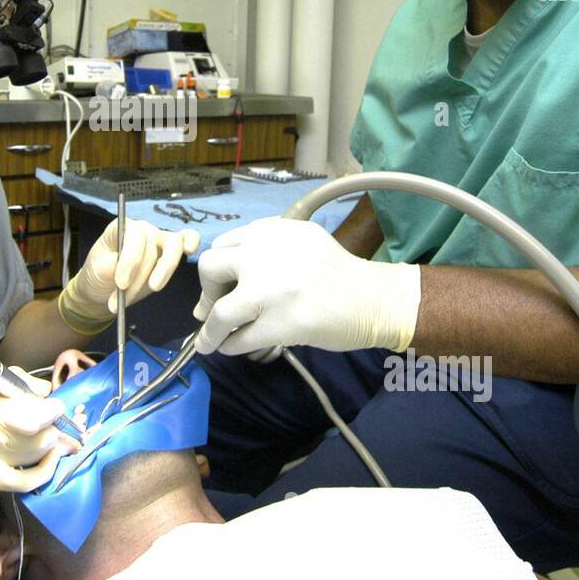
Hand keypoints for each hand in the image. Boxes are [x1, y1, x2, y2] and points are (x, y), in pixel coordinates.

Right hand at [0, 369, 76, 534]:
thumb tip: (42, 391)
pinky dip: (44, 471)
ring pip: (35, 455)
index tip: (57, 402)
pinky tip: (51, 460)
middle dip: (54, 424)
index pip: (28, 410)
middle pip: (37, 434)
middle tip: (58, 417)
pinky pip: (25, 482)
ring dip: (53, 443)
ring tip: (58, 434)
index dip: (50, 407)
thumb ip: (8, 388)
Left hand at [57, 219, 200, 334]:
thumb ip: (102, 268)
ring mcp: (159, 237)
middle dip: (138, 279)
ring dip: (163, 270)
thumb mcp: (94, 273)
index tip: (121, 284)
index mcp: (120, 228)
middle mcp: (142, 229)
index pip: (132, 235)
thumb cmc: (100, 275)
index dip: (129, 259)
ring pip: (171, 246)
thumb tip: (111, 265)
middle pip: (150, 248)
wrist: (107, 288)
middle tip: (123, 302)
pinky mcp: (172, 249)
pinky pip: (187, 238)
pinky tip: (190, 250)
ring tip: (153, 289)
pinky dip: (191, 241)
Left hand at [191, 217, 420, 356]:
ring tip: (208, 340)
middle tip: (215, 306)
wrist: (371, 299)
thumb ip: (264, 250)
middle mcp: (264, 255)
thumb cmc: (336, 273)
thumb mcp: (299, 242)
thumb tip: (223, 283)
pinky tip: (231, 347)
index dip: (219, 268)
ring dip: (209, 330)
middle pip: (210, 268)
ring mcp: (269, 292)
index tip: (223, 284)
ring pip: (218, 312)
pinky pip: (238, 339)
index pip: (224, 244)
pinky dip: (228, 345)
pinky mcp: (279, 324)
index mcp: (269, 232)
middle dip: (207, 290)